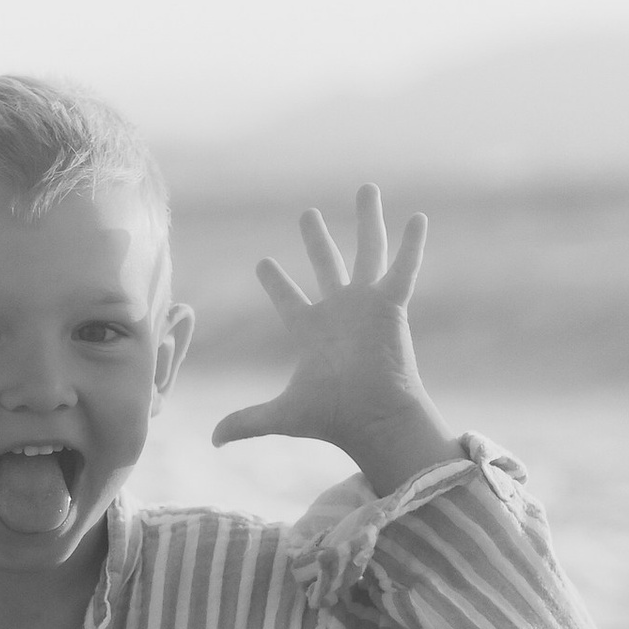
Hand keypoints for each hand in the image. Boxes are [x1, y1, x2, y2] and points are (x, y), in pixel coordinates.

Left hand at [210, 185, 453, 493]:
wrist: (372, 420)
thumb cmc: (332, 418)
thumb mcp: (282, 415)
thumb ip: (247, 421)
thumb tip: (210, 440)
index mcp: (312, 332)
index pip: (288, 299)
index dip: (275, 282)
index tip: (263, 262)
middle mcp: (340, 313)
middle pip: (326, 265)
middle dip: (316, 239)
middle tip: (307, 214)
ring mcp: (367, 306)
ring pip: (367, 251)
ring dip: (367, 220)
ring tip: (366, 188)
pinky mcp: (392, 306)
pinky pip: (403, 268)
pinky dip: (412, 244)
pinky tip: (417, 216)